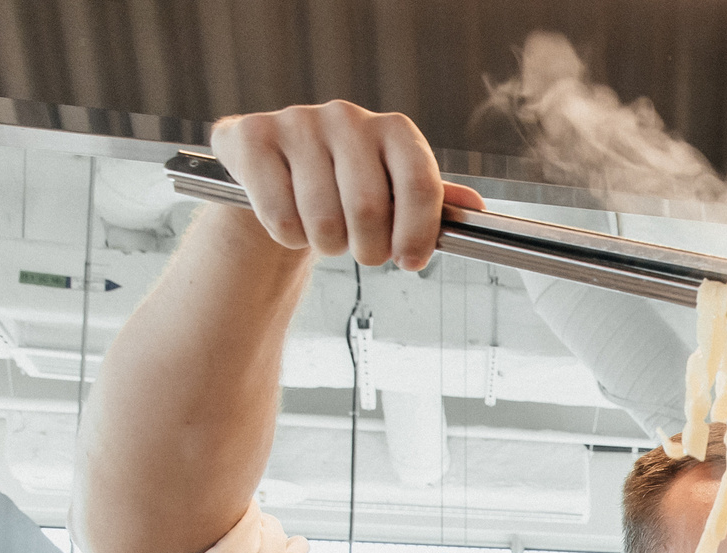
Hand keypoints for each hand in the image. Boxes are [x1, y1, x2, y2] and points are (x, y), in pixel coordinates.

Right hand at [210, 102, 484, 270]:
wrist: (280, 175)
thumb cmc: (349, 188)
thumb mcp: (396, 193)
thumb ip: (433, 200)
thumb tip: (475, 207)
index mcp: (393, 130)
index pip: (420, 184)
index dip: (419, 234)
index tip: (409, 262)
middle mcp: (347, 116)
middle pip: (370, 209)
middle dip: (369, 248)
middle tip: (363, 250)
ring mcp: (297, 122)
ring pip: (323, 219)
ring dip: (328, 245)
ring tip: (327, 233)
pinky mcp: (252, 137)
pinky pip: (280, 216)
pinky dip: (289, 236)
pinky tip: (291, 221)